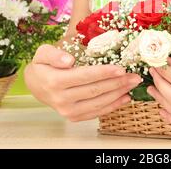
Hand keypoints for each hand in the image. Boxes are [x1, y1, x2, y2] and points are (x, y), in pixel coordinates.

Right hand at [25, 44, 141, 121]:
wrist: (35, 85)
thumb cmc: (42, 65)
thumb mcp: (43, 53)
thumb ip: (54, 54)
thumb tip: (69, 60)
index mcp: (55, 81)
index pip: (84, 76)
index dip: (104, 73)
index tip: (121, 68)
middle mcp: (61, 99)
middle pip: (95, 90)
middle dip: (118, 83)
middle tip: (135, 76)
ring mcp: (68, 111)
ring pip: (98, 103)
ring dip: (118, 94)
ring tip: (132, 85)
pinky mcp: (74, 117)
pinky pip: (96, 113)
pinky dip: (112, 106)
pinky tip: (125, 98)